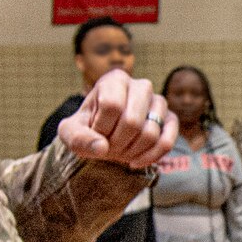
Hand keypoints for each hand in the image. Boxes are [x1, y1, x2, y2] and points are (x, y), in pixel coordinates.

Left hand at [57, 70, 177, 169]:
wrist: (103, 137)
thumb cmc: (87, 130)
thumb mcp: (71, 133)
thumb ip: (79, 139)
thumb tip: (102, 148)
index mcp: (115, 80)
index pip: (112, 105)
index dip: (101, 127)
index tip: (95, 133)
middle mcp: (141, 86)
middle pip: (132, 121)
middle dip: (117, 142)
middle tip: (108, 147)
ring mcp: (158, 102)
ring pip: (151, 133)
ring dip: (131, 151)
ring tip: (120, 152)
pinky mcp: (170, 119)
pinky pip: (167, 142)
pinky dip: (151, 157)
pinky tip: (135, 162)